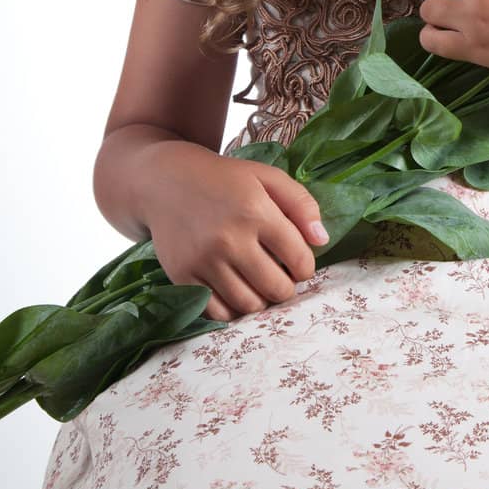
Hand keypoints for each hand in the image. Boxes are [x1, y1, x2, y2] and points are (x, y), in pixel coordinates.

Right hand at [141, 142, 325, 321]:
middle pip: (277, 288)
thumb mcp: (267, 177)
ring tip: (259, 284)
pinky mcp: (182, 275)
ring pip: (249, 304)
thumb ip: (301, 204)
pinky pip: (217, 311)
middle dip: (286, 287)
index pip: (299, 259)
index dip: (306, 267)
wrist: (165, 180)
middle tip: (280, 276)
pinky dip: (232, 308)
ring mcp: (203, 260)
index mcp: (256, 211)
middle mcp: (229, 238)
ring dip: (261, 300)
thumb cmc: (224, 179)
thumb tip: (322, 240)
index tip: (299, 264)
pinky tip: (236, 290)